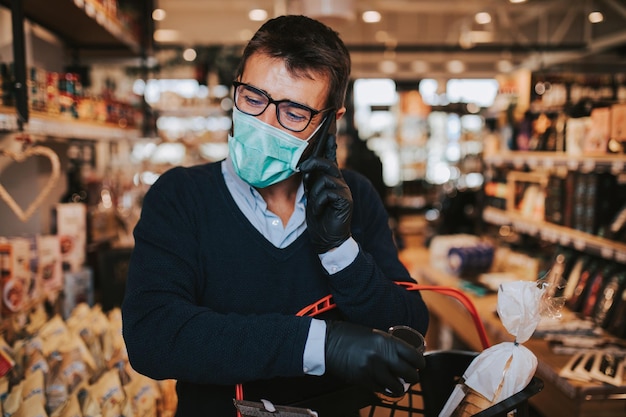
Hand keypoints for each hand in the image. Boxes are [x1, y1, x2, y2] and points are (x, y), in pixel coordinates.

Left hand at [299, 134, 352, 253]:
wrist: (327, 238)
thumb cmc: (318, 216)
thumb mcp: (311, 194)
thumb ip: (310, 180)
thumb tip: (303, 165)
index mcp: (332, 179)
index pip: (331, 158)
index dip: (329, 144)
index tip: (328, 130)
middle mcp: (340, 182)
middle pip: (327, 163)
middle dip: (312, 164)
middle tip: (301, 168)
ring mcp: (344, 191)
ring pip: (324, 179)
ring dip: (314, 193)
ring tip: (314, 205)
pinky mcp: (345, 201)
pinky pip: (327, 193)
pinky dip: (318, 202)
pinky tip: (319, 211)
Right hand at [324, 321, 424, 396]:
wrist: (327, 342)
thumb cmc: (349, 335)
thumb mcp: (373, 334)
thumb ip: (387, 344)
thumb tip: (402, 354)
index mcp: (386, 341)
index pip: (414, 356)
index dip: (420, 363)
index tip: (419, 365)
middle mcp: (382, 356)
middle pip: (410, 373)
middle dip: (413, 377)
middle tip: (411, 376)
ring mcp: (373, 369)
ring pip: (397, 387)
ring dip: (400, 388)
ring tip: (399, 385)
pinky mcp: (363, 380)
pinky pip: (382, 390)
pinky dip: (386, 390)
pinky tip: (386, 387)